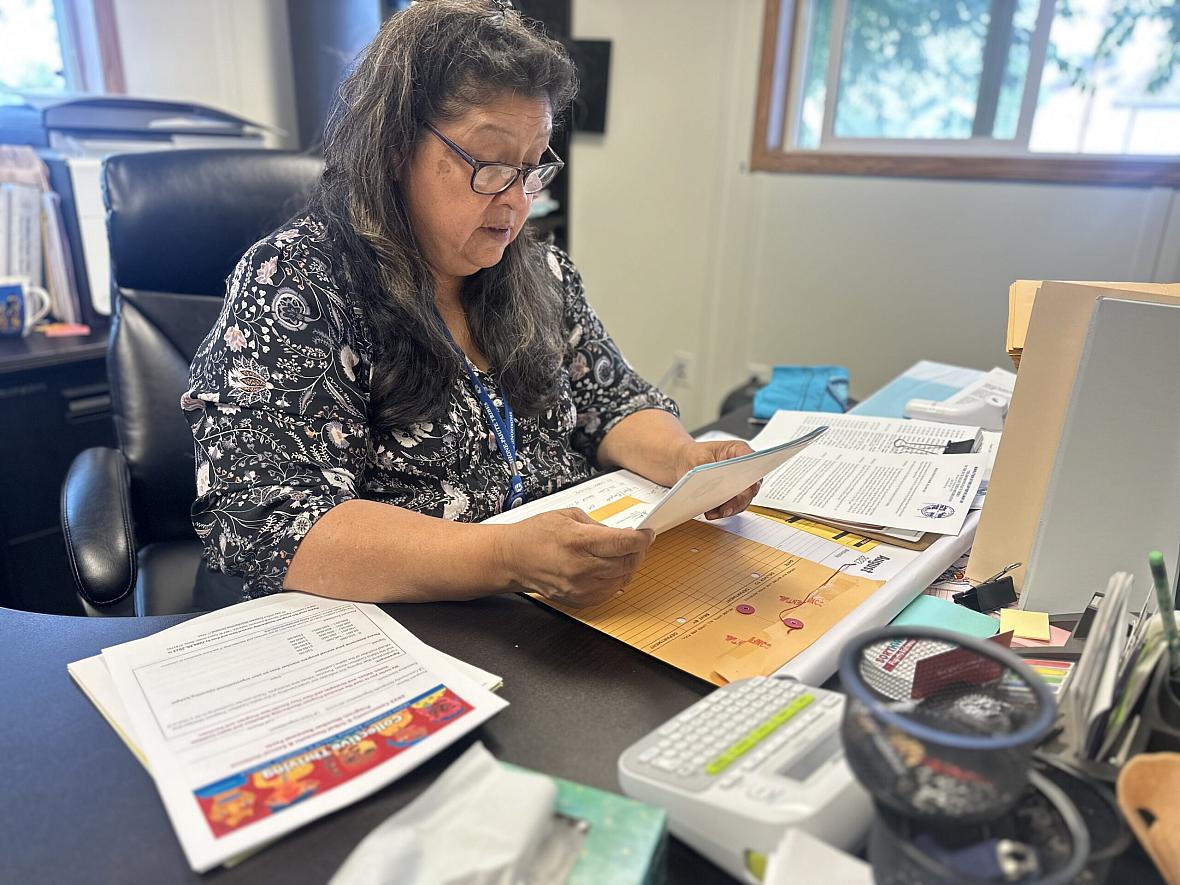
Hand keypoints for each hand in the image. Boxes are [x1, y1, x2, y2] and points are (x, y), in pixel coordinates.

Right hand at [497, 508, 654, 607]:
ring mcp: (580, 587)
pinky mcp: (579, 599)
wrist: (512, 559)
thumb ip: (598, 526)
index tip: (647, 534)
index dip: (642, 538)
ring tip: (625, 554)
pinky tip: (612, 569)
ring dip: (629, 565)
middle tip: (638, 542)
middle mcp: (581, 567)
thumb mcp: (569, 516)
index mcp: (578, 541)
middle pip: (627, 561)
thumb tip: (621, 534)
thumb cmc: (535, 534)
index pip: (624, 542)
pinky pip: (610, 591)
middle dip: (638, 550)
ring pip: (622, 578)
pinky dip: (617, 580)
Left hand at [673, 439, 759, 519]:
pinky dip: (722, 511)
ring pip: (742, 499)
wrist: (682, 462)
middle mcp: (743, 467)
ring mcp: (739, 483)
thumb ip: (711, 470)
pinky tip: (711, 513)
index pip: (753, 463)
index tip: (748, 488)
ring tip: (714, 513)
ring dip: (730, 508)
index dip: (753, 476)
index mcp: (738, 451)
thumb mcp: (699, 458)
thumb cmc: (693, 455)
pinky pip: (732, 506)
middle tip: (727, 509)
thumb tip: (717, 486)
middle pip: (750, 486)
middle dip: (739, 499)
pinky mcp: (731, 495)